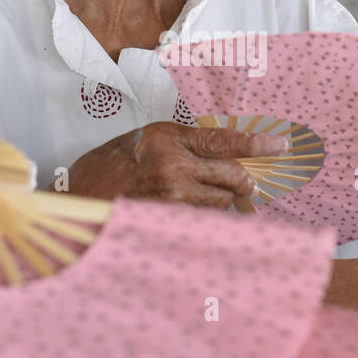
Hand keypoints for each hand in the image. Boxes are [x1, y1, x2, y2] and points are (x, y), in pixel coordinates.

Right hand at [66, 122, 290, 207]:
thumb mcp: (147, 140)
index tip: (281, 145)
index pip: (224, 140)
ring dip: (223, 202)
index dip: (257, 144)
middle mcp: (173, 164)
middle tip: (248, 187)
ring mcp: (171, 196)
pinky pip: (204, 220)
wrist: (77, 197)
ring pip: (221, 202)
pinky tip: (191, 214)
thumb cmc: (110, 166)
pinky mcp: (168, 220)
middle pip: (232, 176)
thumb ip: (184, 145)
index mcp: (168, 137)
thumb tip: (223, 155)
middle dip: (244, 183)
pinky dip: (205, 218)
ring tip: (204, 200)